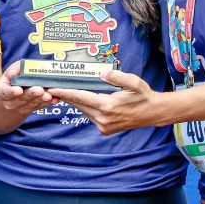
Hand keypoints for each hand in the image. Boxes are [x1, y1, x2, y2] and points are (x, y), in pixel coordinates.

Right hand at [0, 60, 59, 113]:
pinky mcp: (32, 109)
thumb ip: (15, 69)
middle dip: (32, 94)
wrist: (8, 100)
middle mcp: (11, 102)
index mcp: (2, 91)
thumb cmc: (10, 82)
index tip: (18, 91)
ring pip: (33, 103)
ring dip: (42, 99)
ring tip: (48, 95)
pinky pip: (41, 106)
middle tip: (40, 90)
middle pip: (22, 98)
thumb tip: (20, 69)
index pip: (6, 92)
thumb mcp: (8, 74)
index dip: (12, 91)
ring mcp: (22, 107)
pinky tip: (55, 99)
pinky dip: (48, 103)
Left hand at [48, 69, 162, 134]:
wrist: (153, 113)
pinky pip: (90, 116)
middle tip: (54, 87)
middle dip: (66, 96)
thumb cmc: (143, 95)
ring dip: (77, 102)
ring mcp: (103, 126)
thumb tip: (102, 73)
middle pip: (78, 104)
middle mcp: (103, 118)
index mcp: (108, 106)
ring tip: (69, 91)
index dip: (65, 92)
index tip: (52, 89)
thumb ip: (117, 76)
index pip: (80, 97)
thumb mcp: (133, 82)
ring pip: (83, 110)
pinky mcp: (104, 130)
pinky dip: (87, 108)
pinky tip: (87, 100)